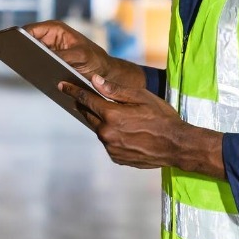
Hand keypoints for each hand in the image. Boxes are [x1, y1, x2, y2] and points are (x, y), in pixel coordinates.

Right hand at [23, 20, 145, 90]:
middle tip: (12, 57)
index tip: (11, 44)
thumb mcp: (79, 57)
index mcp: (55, 28)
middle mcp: (49, 36)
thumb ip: (61, 56)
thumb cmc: (95, 60)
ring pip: (31, 53)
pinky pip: (37, 63)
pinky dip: (33, 67)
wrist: (103, 72)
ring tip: (19, 67)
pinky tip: (30, 74)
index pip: (31, 30)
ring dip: (26, 59)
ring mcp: (48, 48)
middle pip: (28, 41)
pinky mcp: (49, 60)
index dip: (19, 37)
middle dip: (20, 49)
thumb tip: (43, 59)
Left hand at [59, 74, 223, 176]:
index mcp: (112, 115)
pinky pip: (108, 142)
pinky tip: (126, 132)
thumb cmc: (161, 117)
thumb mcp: (141, 97)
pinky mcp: (116, 158)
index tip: (62, 85)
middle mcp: (107, 133)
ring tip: (117, 116)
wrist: (176, 145)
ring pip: (99, 129)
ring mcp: (111, 148)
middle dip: (86, 105)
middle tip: (83, 97)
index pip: (86, 99)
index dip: (73, 91)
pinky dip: (112, 135)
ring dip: (102, 121)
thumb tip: (94, 81)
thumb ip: (115, 90)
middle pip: (89, 115)